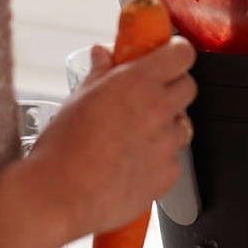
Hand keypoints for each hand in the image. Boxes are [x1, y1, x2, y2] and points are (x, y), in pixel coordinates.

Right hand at [26, 38, 196, 239]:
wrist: (58, 195)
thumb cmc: (63, 147)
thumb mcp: (79, 98)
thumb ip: (100, 72)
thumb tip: (103, 54)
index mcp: (139, 82)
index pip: (182, 53)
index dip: (178, 52)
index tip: (170, 54)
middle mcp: (160, 109)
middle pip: (188, 87)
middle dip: (173, 87)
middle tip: (151, 95)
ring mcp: (167, 143)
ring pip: (183, 125)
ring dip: (167, 125)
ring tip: (137, 136)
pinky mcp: (168, 174)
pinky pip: (173, 159)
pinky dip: (159, 159)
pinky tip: (133, 164)